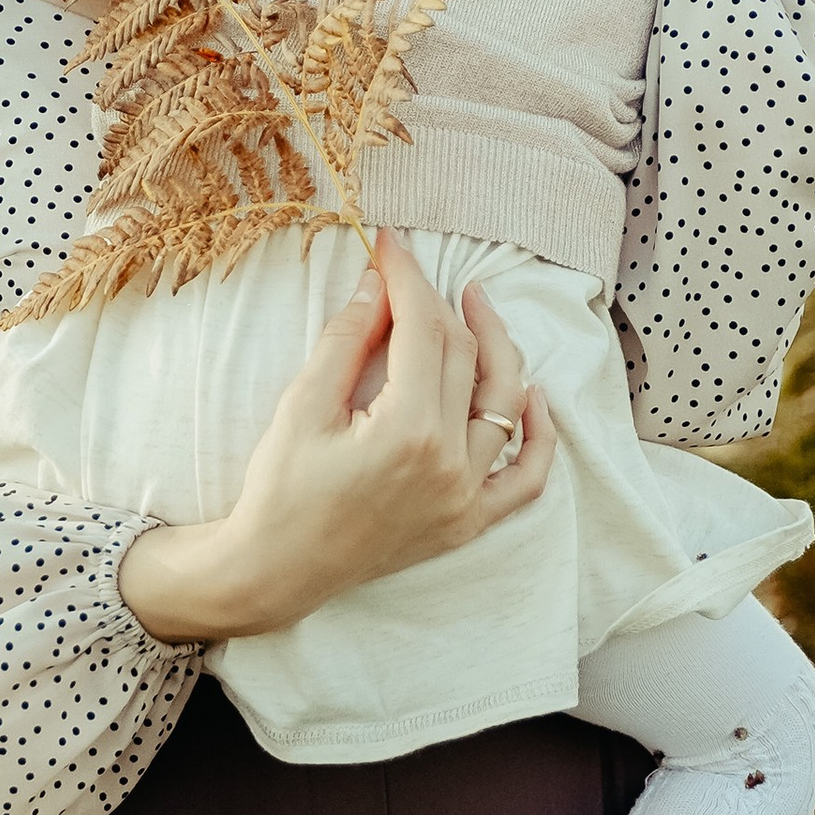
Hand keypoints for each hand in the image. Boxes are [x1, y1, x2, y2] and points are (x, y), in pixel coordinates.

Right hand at [118, 231, 554, 645]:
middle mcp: (450, 463)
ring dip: (496, 348)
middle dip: (439, 304)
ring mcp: (467, 496)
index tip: (389, 244)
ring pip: (505, 403)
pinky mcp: (469, 521)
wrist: (276, 570)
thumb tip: (378, 282)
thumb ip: (345, 340)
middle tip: (410, 274)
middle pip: (464, 356)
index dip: (408, 277)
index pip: (423, 330)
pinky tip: (531, 396)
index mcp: (407, 431)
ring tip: (475, 307)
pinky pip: (527, 478)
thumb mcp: (301, 406)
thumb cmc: (280, 490)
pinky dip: (538, 436)